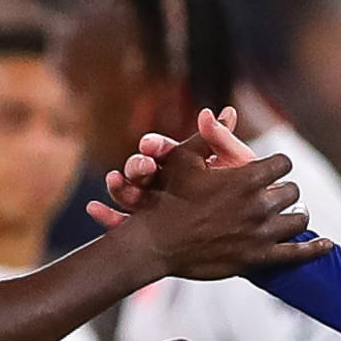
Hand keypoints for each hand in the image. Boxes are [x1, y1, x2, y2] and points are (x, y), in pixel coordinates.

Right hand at [89, 108, 250, 226]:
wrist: (245, 228)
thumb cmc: (242, 189)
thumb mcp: (234, 164)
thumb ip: (223, 141)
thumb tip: (227, 111)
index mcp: (181, 161)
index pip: (162, 149)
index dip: (154, 146)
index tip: (149, 146)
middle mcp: (162, 180)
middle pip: (142, 170)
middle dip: (136, 166)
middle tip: (140, 167)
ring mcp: (152, 205)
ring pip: (129, 194)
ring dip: (118, 187)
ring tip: (113, 184)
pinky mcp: (146, 229)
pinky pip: (123, 223)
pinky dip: (107, 216)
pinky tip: (95, 211)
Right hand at [106, 123, 329, 279]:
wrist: (154, 243)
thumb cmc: (166, 196)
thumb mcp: (185, 159)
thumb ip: (212, 136)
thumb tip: (226, 111)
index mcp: (246, 177)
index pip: (283, 163)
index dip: (277, 165)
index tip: (271, 169)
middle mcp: (259, 204)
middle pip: (292, 191)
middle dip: (284, 190)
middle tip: (276, 194)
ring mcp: (260, 234)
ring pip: (298, 219)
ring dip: (295, 215)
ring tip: (291, 214)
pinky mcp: (258, 259)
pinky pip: (297, 254)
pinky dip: (315, 250)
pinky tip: (326, 245)